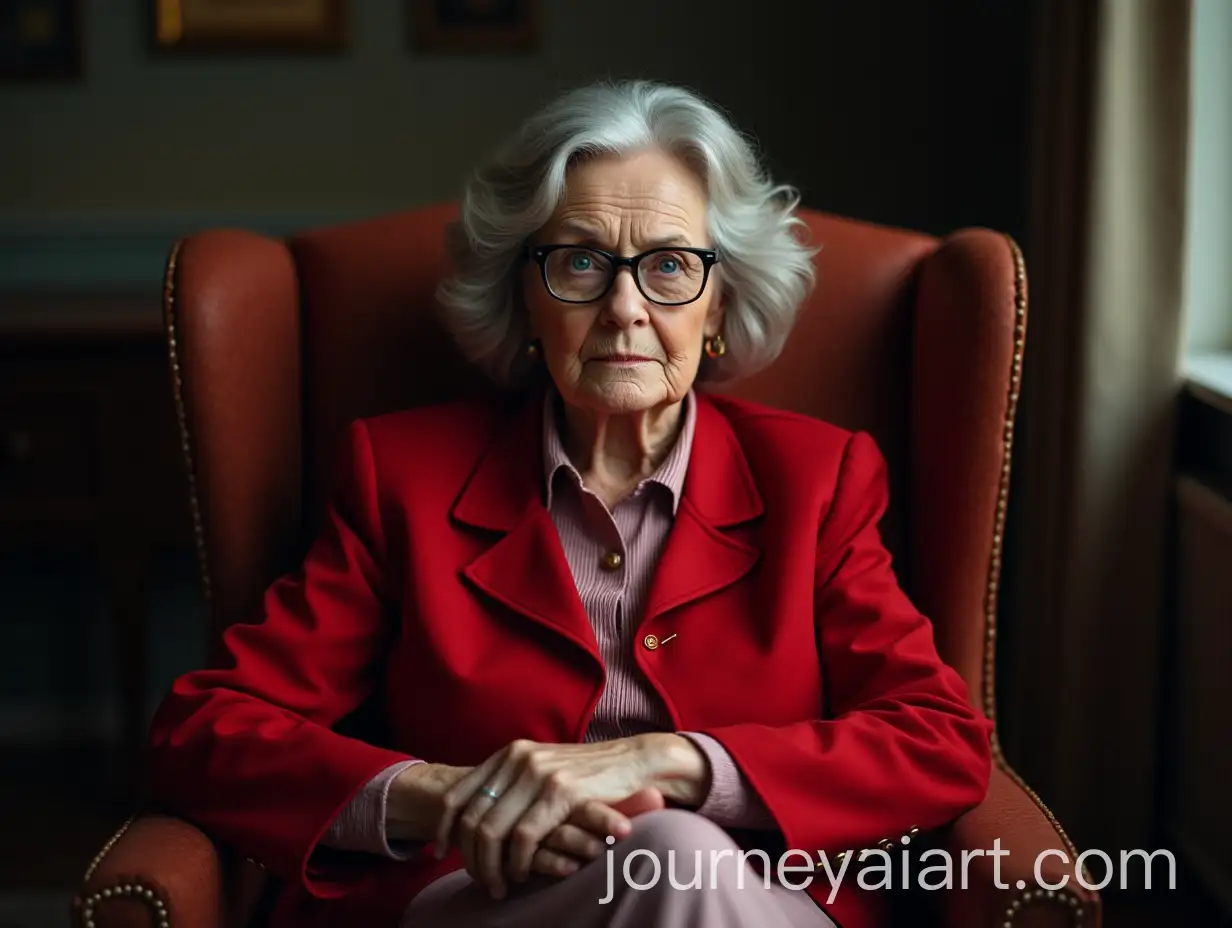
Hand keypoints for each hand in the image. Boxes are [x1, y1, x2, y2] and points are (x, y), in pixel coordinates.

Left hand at [435, 735, 707, 898]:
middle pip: (472, 818)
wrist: (635, 760)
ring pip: (493, 831)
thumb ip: (512, 784)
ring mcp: (539, 773)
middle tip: (479, 881)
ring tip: (498, 886)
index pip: (459, 792)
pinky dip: (517, 863)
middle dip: (470, 857)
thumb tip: (479, 815)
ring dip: (491, 867)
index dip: (443, 826)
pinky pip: (524, 837)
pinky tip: (521, 874)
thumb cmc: (588, 774)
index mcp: (509, 753)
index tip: (441, 851)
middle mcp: (518, 759)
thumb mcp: (542, 770)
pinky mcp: (561, 792)